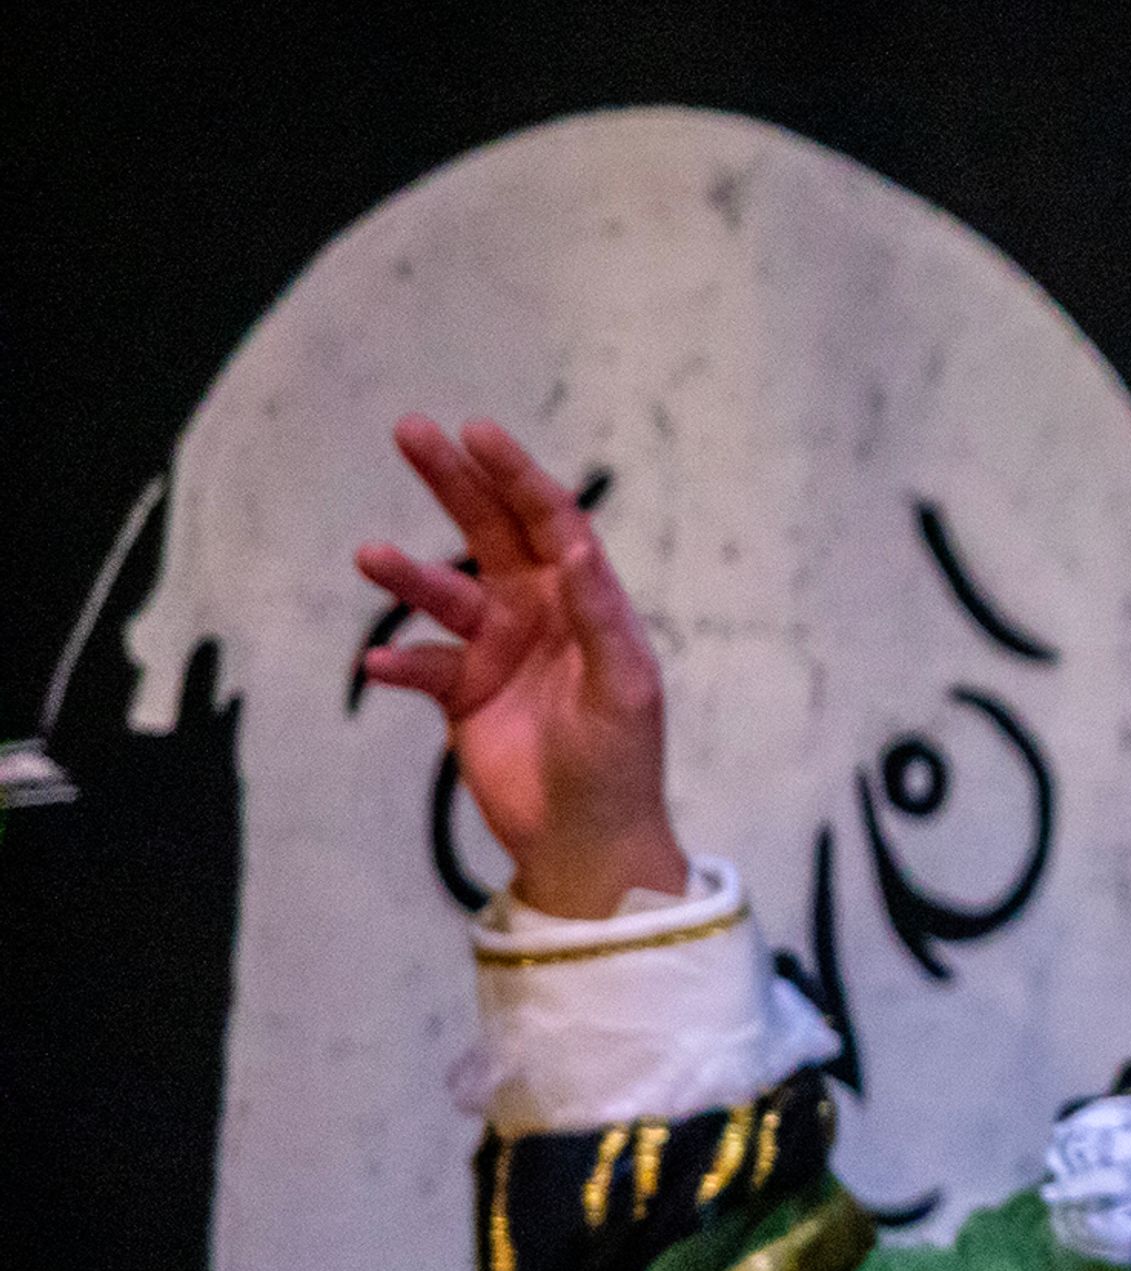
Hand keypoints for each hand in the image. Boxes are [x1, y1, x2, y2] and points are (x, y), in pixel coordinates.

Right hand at [356, 419, 689, 917]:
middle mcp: (540, 613)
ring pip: (443, 594)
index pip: (549, 521)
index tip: (475, 431)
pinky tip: (382, 662)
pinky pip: (422, 665)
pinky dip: (400, 661)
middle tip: (410, 430)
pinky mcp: (462, 695)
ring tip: (370, 556)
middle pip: (490, 532)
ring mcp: (498, 651)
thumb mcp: (622, 685)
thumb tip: (577, 545)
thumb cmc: (620, 762)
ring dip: (408, 575)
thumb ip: (599, 615)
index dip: (515, 475)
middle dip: (454, 481)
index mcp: (585, 601)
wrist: (587, 840)